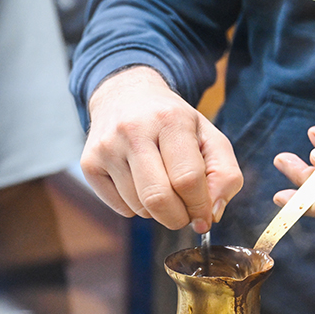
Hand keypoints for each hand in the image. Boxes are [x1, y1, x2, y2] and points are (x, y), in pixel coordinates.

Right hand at [81, 66, 242, 232]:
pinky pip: (121, 208)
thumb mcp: (211, 138)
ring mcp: (107, 147)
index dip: (200, 207)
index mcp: (170, 120)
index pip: (187, 179)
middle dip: (179, 218)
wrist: (126, 96)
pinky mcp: (89, 163)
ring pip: (140, 207)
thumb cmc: (175, 124)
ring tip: (163, 187)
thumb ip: (225, 175)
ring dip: (159, 212)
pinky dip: (138, 208)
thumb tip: (211, 214)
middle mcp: (133, 130)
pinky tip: (141, 184)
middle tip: (186, 215)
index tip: (204, 217)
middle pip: (159, 199)